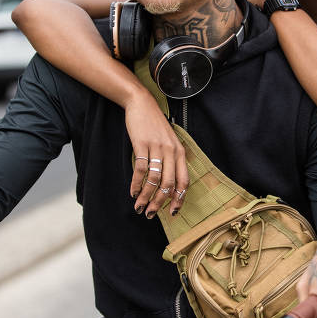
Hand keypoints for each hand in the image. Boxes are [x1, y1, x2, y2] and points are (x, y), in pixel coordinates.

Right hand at [125, 90, 188, 218]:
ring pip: (154, 180)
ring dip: (146, 197)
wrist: (142, 104)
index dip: (179, 198)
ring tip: (139, 207)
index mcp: (180, 152)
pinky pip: (141, 170)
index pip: (184, 181)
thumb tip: (168, 185)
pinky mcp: (142, 144)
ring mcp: (157, 148)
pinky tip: (132, 192)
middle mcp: (172, 151)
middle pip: (168, 184)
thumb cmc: (155, 125)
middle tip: (150, 214)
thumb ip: (171, 160)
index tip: (172, 212)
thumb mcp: (169, 142)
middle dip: (159, 203)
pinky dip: (136, 184)